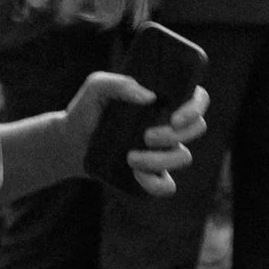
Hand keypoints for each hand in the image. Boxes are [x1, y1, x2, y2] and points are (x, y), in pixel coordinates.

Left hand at [68, 69, 207, 192]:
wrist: (69, 142)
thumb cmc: (86, 109)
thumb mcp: (96, 87)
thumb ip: (118, 83)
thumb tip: (148, 96)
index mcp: (164, 100)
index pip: (198, 99)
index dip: (196, 108)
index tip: (174, 117)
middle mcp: (168, 124)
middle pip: (196, 129)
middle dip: (174, 135)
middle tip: (146, 136)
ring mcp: (163, 151)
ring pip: (183, 157)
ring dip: (160, 160)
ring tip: (130, 157)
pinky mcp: (151, 174)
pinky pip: (168, 186)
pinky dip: (157, 184)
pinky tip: (137, 175)